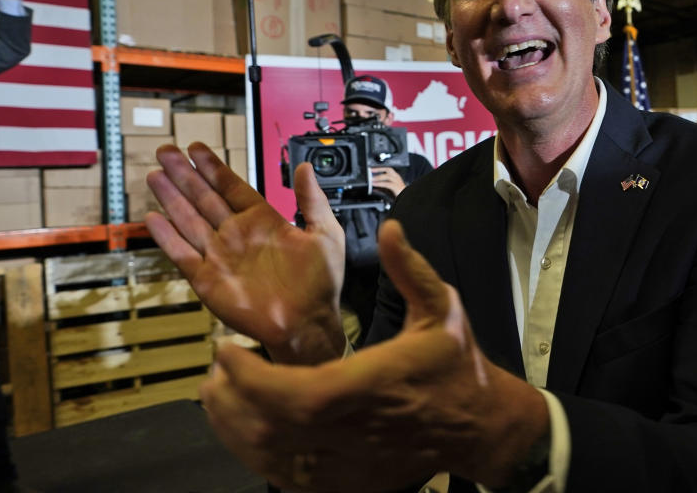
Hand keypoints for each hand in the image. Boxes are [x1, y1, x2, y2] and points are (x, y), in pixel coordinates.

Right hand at [145, 142, 346, 363]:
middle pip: (204, 198)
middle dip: (185, 174)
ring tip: (155, 175)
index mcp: (263, 222)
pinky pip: (183, 254)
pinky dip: (167, 237)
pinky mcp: (208, 280)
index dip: (213, 168)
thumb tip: (304, 167)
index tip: (196, 148)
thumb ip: (312, 200)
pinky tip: (154, 218)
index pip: (231, 187)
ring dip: (171, 198)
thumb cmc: (320, 284)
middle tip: (166, 152)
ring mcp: (220, 256)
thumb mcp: (324, 234)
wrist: (307, 323)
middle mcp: (237, 236)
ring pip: (189, 220)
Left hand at [200, 220, 550, 491]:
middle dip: (231, 396)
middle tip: (219, 364)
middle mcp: (354, 431)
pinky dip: (254, 452)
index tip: (229, 348)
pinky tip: (246, 426)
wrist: (477, 425)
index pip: (297, 395)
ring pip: (269, 457)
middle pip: (271, 429)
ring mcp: (347, 463)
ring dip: (234, 425)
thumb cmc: (456, 366)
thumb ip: (410, 269)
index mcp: (372, 386)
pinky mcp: (344, 481)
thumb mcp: (441, 308)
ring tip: (221, 391)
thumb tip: (391, 229)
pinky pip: (284, 476)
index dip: (251, 378)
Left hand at [371, 166, 405, 197]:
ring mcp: (397, 181)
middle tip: (371, 170)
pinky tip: (375, 184)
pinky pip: (387, 183)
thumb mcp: (389, 189)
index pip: (388, 169)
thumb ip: (382, 187)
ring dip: (378, 177)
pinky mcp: (397, 187)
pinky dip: (380, 183)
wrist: (406, 198)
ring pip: (387, 176)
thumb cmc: (399, 194)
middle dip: (379, 169)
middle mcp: (397, 177)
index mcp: (396, 177)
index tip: (373, 169)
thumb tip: (374, 186)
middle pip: (388, 169)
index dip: (380, 168)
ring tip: (372, 179)